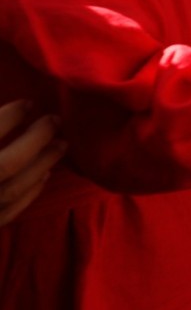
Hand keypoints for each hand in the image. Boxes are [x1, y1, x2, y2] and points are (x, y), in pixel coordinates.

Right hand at [0, 101, 65, 226]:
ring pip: (12, 190)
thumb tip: (25, 105)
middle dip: (35, 140)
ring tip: (61, 144)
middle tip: (56, 120)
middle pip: (5, 165)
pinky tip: (45, 175)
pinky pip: (10, 212)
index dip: (9, 117)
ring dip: (41, 165)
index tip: (29, 103)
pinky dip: (31, 192)